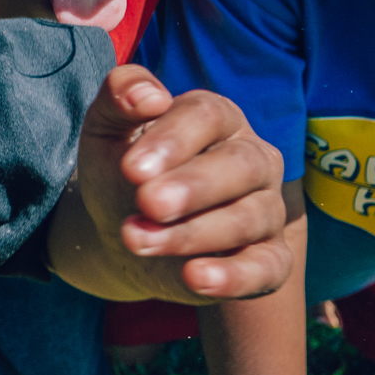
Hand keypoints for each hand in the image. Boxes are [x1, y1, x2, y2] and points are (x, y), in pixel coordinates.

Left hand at [76, 64, 289, 301]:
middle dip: (194, 187)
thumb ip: (119, 96)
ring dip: (192, 234)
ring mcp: (264, 210)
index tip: (131, 168)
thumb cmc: (122, 173)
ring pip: (248, 218)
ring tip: (137, 240)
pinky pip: (268, 268)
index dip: (172, 140)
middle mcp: (251, 160)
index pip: (208, 116)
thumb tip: (149, 96)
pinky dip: (236, 276)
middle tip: (148, 203)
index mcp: (217, 119)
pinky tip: (196, 278)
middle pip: (241, 165)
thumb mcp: (106, 130)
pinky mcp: (265, 260)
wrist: (122, 232)